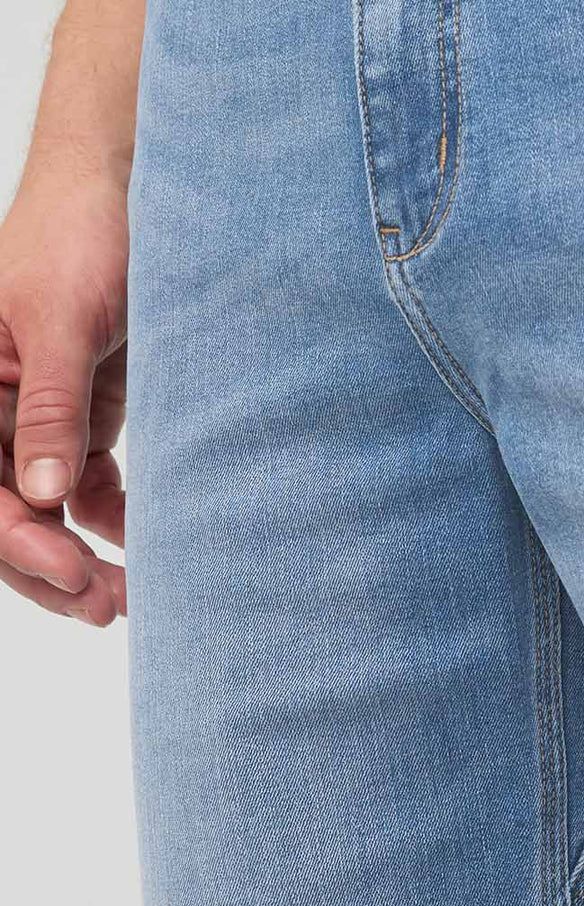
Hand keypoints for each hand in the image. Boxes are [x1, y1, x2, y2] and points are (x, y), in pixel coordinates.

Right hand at [0, 170, 127, 626]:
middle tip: (104, 605)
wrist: (134, 189)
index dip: (15, 539)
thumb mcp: (62, 319)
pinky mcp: (84, 420)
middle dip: (47, 567)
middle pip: (5, 512)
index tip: (70, 570)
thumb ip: (51, 407)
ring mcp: (37, 418)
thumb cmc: (82, 231)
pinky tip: (137, 545)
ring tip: (124, 598)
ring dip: (79, 558)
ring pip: (44, 513)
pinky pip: (87, 490)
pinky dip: (110, 521)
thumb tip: (40, 495)